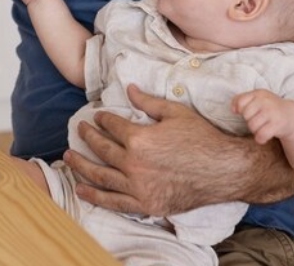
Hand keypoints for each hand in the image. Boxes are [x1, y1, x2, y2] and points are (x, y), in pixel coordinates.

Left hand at [64, 84, 246, 215]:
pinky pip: (113, 202)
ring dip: (81, 166)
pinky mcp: (146, 204)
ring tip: (68, 157)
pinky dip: (95, 196)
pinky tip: (81, 189)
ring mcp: (138, 187)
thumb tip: (129, 89)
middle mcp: (134, 164)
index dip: (103, 119)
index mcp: (139, 138)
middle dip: (88, 138)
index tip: (97, 116)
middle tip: (79, 130)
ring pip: (101, 176)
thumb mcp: (176, 112)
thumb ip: (148, 102)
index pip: (112, 126)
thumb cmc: (203, 138)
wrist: (225, 170)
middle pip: (102, 149)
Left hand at [233, 89, 293, 144]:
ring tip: (262, 127)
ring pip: (252, 126)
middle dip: (249, 121)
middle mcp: (266, 101)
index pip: (240, 102)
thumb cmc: (269, 108)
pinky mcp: (278, 124)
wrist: (292, 116)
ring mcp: (272, 112)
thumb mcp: (257, 99)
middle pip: (246, 115)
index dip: (240, 110)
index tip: (248, 113)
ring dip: (255, 130)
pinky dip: (260, 139)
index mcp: (259, 93)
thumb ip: (241, 100)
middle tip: (258, 121)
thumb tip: (234, 110)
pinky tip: (263, 137)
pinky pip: (261, 135)